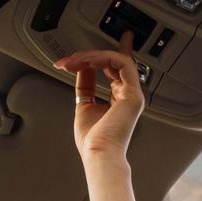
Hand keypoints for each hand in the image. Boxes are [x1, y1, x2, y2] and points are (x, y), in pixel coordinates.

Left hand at [55, 33, 144, 161]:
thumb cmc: (93, 142)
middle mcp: (128, 96)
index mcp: (119, 101)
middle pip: (113, 62)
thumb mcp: (84, 106)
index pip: (116, 70)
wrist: (99, 156)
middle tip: (69, 59)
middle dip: (88, 56)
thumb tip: (81, 69)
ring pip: (116, 60)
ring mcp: (132, 95)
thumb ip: (85, 86)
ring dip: (91, 56)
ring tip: (73, 61)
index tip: (105, 43)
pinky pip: (121, 63)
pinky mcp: (132, 94)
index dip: (110, 53)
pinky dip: (101, 58)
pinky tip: (86, 62)